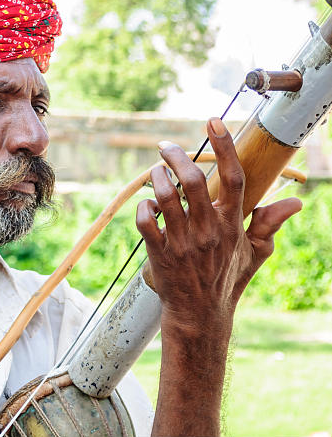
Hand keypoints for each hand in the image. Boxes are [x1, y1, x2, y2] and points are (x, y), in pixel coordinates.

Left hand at [136, 117, 300, 331]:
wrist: (201, 315)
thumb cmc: (227, 280)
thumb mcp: (254, 253)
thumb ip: (269, 224)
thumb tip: (295, 203)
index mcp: (232, 224)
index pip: (232, 177)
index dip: (224, 146)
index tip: (213, 121)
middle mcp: (208, 231)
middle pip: (192, 181)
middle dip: (175, 156)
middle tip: (164, 147)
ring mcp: (182, 243)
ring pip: (166, 198)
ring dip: (157, 179)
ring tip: (154, 172)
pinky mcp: (159, 255)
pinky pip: (145, 222)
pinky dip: (142, 208)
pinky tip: (147, 204)